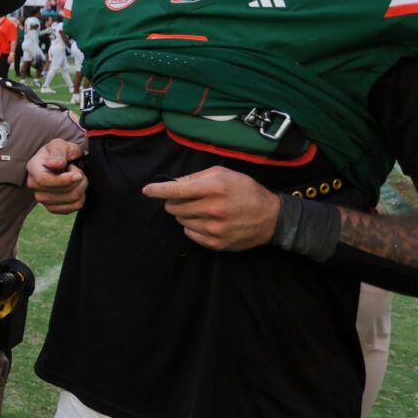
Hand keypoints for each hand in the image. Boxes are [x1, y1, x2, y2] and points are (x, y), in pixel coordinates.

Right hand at [27, 138, 87, 212]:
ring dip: (81, 187)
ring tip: (78, 177)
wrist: (63, 162)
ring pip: (70, 199)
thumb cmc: (60, 152)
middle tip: (79, 170)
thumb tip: (54, 164)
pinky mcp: (53, 207)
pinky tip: (77, 187)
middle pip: (61, 192)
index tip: (77, 174)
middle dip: (77, 180)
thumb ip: (58, 153)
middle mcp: (34, 185)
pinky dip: (82, 197)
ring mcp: (42, 199)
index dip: (63, 180)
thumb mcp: (59, 145)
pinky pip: (74, 207)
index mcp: (33, 168)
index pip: (44, 180)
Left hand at [142, 166, 281, 250]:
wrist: (271, 217)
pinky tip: (207, 221)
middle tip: (188, 199)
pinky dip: (193, 227)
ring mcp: (213, 228)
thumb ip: (196, 177)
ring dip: (185, 214)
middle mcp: (212, 209)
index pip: (175, 190)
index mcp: (213, 188)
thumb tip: (172, 184)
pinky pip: (190, 234)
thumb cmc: (245, 190)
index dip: (157, 190)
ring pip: (181, 221)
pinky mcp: (215, 243)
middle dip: (175, 201)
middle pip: (174, 207)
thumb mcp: (223, 174)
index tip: (146, 190)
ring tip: (203, 210)